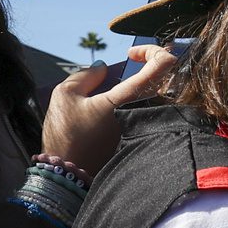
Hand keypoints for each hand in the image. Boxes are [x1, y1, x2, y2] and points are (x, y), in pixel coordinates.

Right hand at [41, 45, 179, 174]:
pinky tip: (113, 112)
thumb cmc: (64, 135)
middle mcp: (143, 114)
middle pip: (163, 81)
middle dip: (145, 69)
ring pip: (156, 99)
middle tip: (123, 68)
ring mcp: (143, 131)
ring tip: (114, 92)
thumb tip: (103, 67)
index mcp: (128, 99)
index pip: (163, 65)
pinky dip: (136, 107)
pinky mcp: (139, 143)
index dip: (153, 51)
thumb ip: (87, 75)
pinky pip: (147, 116)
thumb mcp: (65, 95)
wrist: (66, 176)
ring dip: (139, 89)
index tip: (131, 54)